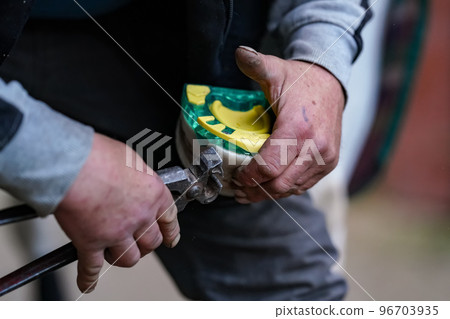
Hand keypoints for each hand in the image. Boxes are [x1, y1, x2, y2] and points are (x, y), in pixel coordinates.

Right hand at [54, 133, 179, 292]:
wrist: (72, 163)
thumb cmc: (98, 155)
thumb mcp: (131, 158)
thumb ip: (138, 176)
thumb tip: (135, 180)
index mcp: (153, 194)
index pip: (169, 219)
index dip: (170, 232)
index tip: (170, 238)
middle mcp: (140, 216)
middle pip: (151, 242)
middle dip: (145, 245)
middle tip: (138, 243)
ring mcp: (117, 232)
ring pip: (128, 258)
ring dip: (123, 257)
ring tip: (116, 253)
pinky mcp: (92, 242)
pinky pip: (92, 267)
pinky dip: (90, 277)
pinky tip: (89, 282)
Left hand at [232, 46, 344, 202]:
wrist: (331, 84)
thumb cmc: (301, 81)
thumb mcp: (276, 70)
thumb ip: (256, 64)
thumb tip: (239, 53)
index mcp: (298, 129)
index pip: (269, 167)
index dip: (249, 177)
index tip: (236, 177)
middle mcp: (316, 148)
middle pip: (280, 184)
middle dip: (255, 191)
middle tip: (238, 190)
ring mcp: (325, 158)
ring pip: (292, 188)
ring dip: (269, 193)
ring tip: (250, 192)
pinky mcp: (329, 163)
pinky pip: (304, 185)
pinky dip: (285, 189)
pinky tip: (271, 186)